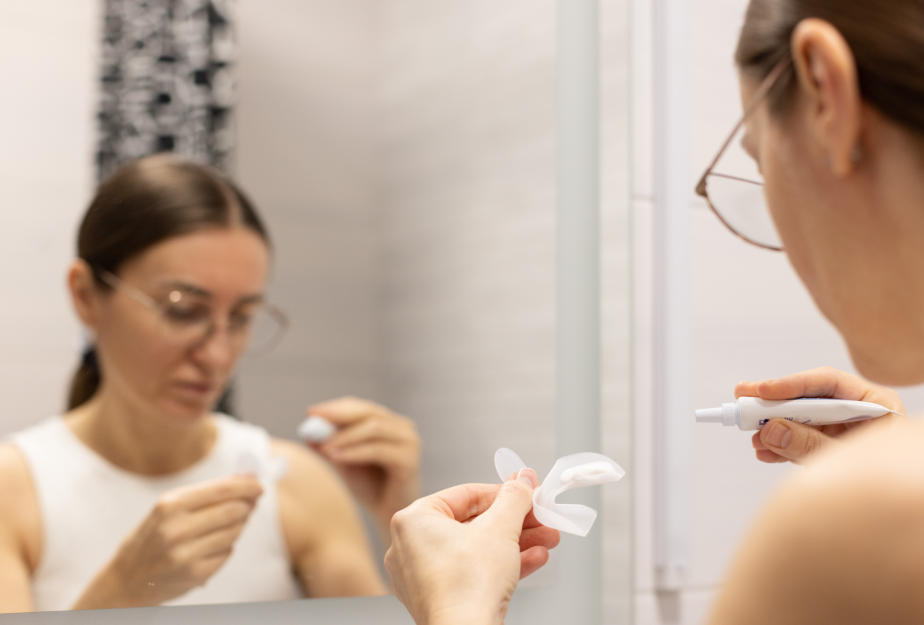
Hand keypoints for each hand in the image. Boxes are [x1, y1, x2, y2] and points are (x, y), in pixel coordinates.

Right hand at [72, 475, 262, 608]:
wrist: (126, 579)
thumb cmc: (153, 536)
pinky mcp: (195, 574)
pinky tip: (210, 548)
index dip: (247, 486)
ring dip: (238, 526)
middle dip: (247, 506)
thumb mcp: (168, 508)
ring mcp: (186, 554)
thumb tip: (244, 479)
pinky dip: (226, 547)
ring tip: (226, 526)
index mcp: (169, 505)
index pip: (221, 490)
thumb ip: (205, 494)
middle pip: (233, 510)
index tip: (259, 485)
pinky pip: (227, 553)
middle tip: (250, 504)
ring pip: (234, 532)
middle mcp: (176, 529)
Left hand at [307, 397, 420, 532]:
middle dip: (339, 415)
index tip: (311, 412)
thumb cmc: (369, 488)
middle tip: (315, 421)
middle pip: (369, 411)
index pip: (360, 407)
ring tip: (323, 446)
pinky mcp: (409, 460)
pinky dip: (355, 452)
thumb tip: (307, 430)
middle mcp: (402, 427)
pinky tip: (335, 458)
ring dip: (345, 436)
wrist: (389, 515)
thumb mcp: (344, 462)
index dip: (335, 407)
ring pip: (374, 427)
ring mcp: (409, 441)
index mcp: (387, 422)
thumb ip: (330, 445)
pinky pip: (378, 450)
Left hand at [385, 469, 559, 624]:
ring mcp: (422, 576)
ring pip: (476, 549)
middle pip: (473, 522)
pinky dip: (501, 564)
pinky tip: (533, 560)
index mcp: (413, 520)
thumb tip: (523, 479)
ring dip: (515, 543)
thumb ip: (515, 497)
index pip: (465, 494)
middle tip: (540, 517)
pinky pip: (472, 572)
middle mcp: (410, 546)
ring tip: (546, 540)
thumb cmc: (468, 586)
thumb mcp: (501, 528)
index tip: (526, 492)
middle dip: (515, 522)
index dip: (503, 492)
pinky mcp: (438, 599)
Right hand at [737, 366, 904, 464]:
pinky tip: (765, 452)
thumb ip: (810, 445)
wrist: (902, 513)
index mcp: (876, 404)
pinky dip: (782, 446)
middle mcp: (859, 412)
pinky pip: (802, 440)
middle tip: (742, 399)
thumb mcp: (849, 460)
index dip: (792, 385)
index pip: (828, 383)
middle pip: (810, 399)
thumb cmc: (889, 480)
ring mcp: (844, 430)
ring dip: (774, 428)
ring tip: (753, 438)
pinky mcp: (831, 447)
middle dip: (775, 405)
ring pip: (802, 420)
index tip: (761, 391)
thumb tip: (771, 430)